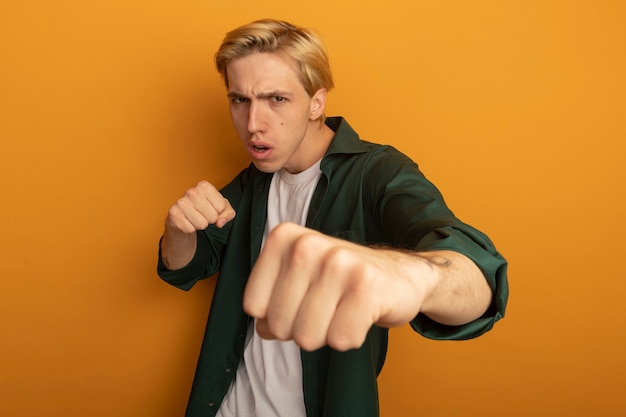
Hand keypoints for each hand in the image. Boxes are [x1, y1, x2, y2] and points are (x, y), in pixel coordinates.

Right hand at [166, 180, 235, 233]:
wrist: (183, 216)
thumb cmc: (204, 209)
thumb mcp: (221, 208)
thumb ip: (228, 213)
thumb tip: (220, 222)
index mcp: (204, 186)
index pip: (222, 207)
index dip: (219, 212)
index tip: (211, 208)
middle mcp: (191, 192)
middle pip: (213, 217)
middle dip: (210, 219)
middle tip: (202, 214)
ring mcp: (181, 203)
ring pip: (202, 224)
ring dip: (200, 225)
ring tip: (195, 218)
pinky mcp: (174, 214)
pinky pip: (191, 229)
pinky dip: (191, 229)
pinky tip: (187, 221)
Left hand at [243, 222, 436, 350]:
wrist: (400, 275)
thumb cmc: (341, 281)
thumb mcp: (297, 280)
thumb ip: (269, 303)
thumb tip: (264, 329)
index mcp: (284, 238)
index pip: (253, 306)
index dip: (275, 316)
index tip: (301, 300)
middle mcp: (308, 244)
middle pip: (279, 325)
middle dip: (302, 328)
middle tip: (327, 307)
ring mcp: (338, 262)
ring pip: (307, 337)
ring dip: (327, 334)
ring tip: (343, 310)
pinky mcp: (367, 285)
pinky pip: (341, 340)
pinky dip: (351, 337)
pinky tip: (361, 315)